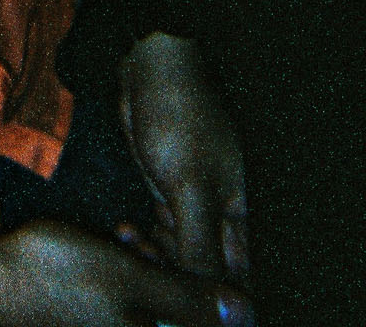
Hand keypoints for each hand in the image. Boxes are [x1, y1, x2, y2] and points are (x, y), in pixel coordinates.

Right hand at [0, 218, 252, 325]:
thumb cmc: (57, 279)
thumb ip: (189, 300)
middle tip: (146, 239)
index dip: (203, 299)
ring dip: (147, 273)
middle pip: (172, 318)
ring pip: (147, 310)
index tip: (194, 265)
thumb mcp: (132, 280)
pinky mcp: (85, 325)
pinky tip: (108, 245)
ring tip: (123, 235)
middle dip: (172, 278)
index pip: (197, 324)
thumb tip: (245, 314)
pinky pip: (122, 309)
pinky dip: (124, 280)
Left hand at [118, 33, 248, 284]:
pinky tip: (125, 230)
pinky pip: (163, 231)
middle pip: (206, 270)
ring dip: (155, 258)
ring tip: (130, 242)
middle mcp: (223, 214)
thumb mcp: (191, 189)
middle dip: (174, 276)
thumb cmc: (180, 121)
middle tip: (143, 264)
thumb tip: (211, 299)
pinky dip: (145, 238)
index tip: (174, 296)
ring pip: (181, 254)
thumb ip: (201, 248)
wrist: (150, 67)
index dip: (208, 294)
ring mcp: (195, 203)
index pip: (235, 277)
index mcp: (242, 215)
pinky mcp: (169, 191)